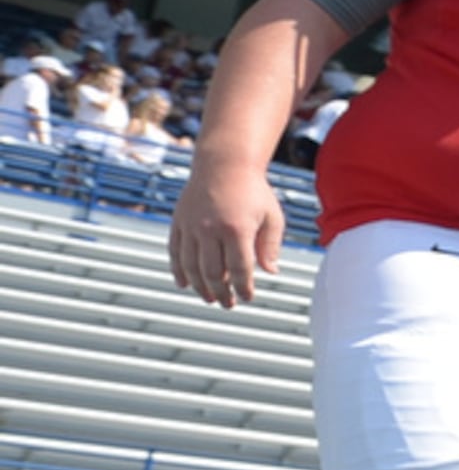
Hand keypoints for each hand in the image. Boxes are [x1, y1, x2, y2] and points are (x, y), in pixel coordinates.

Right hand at [170, 158, 283, 308]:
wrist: (224, 164)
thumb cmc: (253, 191)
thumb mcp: (272, 216)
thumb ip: (270, 246)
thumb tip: (270, 272)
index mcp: (237, 229)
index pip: (239, 269)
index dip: (243, 288)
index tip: (247, 298)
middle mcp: (210, 228)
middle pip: (212, 272)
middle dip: (221, 292)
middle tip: (228, 304)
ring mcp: (191, 225)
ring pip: (191, 265)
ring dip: (200, 286)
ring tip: (210, 298)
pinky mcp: (178, 222)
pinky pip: (175, 251)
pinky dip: (179, 270)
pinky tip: (185, 284)